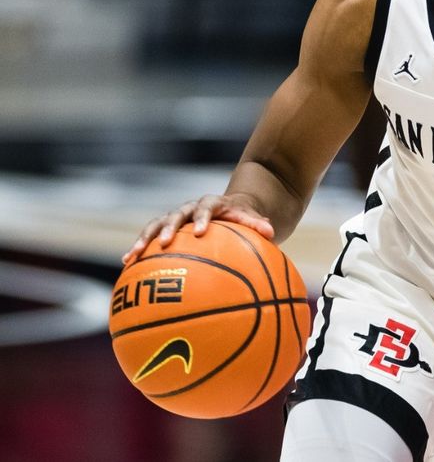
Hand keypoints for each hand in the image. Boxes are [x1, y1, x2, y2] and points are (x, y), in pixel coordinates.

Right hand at [123, 194, 273, 264]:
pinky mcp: (166, 228)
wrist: (229, 208)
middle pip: (177, 214)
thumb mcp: (251, 218)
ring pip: (157, 224)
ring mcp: (176, 217)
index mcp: (212, 203)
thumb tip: (271, 232)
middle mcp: (191, 208)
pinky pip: (150, 237)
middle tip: (165, 242)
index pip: (207, 207)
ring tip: (134, 254)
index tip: (201, 231)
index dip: (203, 217)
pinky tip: (128, 262)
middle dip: (170, 227)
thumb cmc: (241, 217)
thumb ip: (257, 223)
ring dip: (146, 238)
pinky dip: (139, 247)